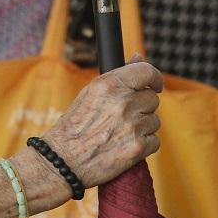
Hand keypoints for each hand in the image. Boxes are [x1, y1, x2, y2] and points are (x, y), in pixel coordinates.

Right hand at [43, 56, 162, 188]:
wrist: (62, 161)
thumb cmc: (74, 127)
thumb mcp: (90, 94)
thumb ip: (118, 77)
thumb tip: (138, 57)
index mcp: (109, 84)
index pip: (147, 72)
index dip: (154, 78)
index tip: (155, 85)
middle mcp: (123, 102)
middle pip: (152, 99)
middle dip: (142, 107)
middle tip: (122, 118)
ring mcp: (132, 125)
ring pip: (154, 121)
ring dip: (142, 127)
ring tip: (119, 134)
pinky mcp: (138, 147)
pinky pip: (154, 141)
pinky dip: (143, 145)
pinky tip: (124, 146)